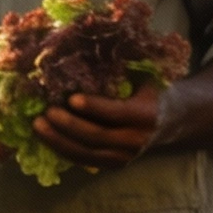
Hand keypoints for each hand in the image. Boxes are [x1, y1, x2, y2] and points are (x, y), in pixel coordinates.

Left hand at [33, 81, 162, 170]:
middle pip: (97, 137)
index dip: (93, 107)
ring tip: (38, 126)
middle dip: (68, 125)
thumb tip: (87, 49)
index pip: (116, 113)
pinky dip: (63, 149)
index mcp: (146, 114)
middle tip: (45, 112)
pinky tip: (46, 137)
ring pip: (87, 154)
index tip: (71, 98)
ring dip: (59, 141)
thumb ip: (122, 70)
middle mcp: (136, 139)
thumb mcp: (145, 77)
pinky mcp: (115, 164)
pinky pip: (85, 160)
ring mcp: (125, 156)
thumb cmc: (153, 90)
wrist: (174, 120)